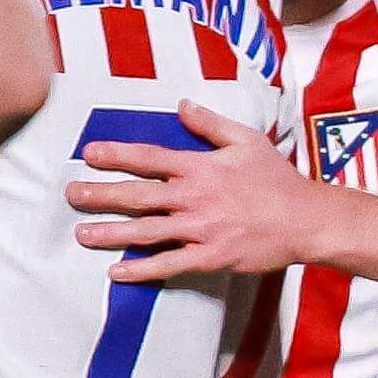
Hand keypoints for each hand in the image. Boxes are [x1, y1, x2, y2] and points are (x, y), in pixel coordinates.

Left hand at [63, 99, 331, 279]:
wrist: (306, 221)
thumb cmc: (277, 180)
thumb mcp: (247, 141)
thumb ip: (211, 124)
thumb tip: (182, 105)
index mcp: (201, 168)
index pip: (150, 158)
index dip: (117, 155)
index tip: (89, 153)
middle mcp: (195, 198)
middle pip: (138, 195)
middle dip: (101, 194)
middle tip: (71, 195)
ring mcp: (200, 230)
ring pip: (146, 232)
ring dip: (111, 233)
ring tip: (81, 233)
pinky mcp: (209, 257)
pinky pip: (168, 265)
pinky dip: (140, 270)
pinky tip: (116, 273)